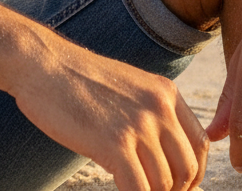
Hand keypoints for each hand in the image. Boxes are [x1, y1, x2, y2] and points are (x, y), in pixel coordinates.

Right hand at [14, 36, 207, 190]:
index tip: (177, 187)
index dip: (193, 174)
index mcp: (165, 92)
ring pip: (164, 184)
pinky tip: (116, 189)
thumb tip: (165, 158)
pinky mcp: (114, 144)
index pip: (200, 145)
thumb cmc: (75, 79)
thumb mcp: (125, 87)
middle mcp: (158, 107)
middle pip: (187, 169)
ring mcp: (138, 125)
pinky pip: (139, 190)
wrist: (40, 63)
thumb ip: (149, 114)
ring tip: (129, 187)